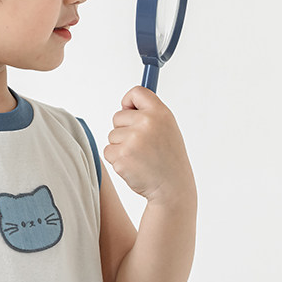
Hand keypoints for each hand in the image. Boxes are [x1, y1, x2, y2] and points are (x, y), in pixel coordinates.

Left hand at [103, 86, 194, 204]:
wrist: (172, 188)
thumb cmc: (169, 159)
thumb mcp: (167, 129)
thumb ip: (150, 115)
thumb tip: (126, 105)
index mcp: (160, 113)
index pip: (137, 92)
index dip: (129, 101)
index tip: (130, 111)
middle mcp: (147, 123)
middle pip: (118, 116)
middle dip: (124, 130)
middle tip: (142, 145)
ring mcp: (133, 140)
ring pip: (112, 136)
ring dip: (121, 147)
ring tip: (140, 157)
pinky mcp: (121, 156)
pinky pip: (108, 151)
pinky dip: (117, 159)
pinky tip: (134, 166)